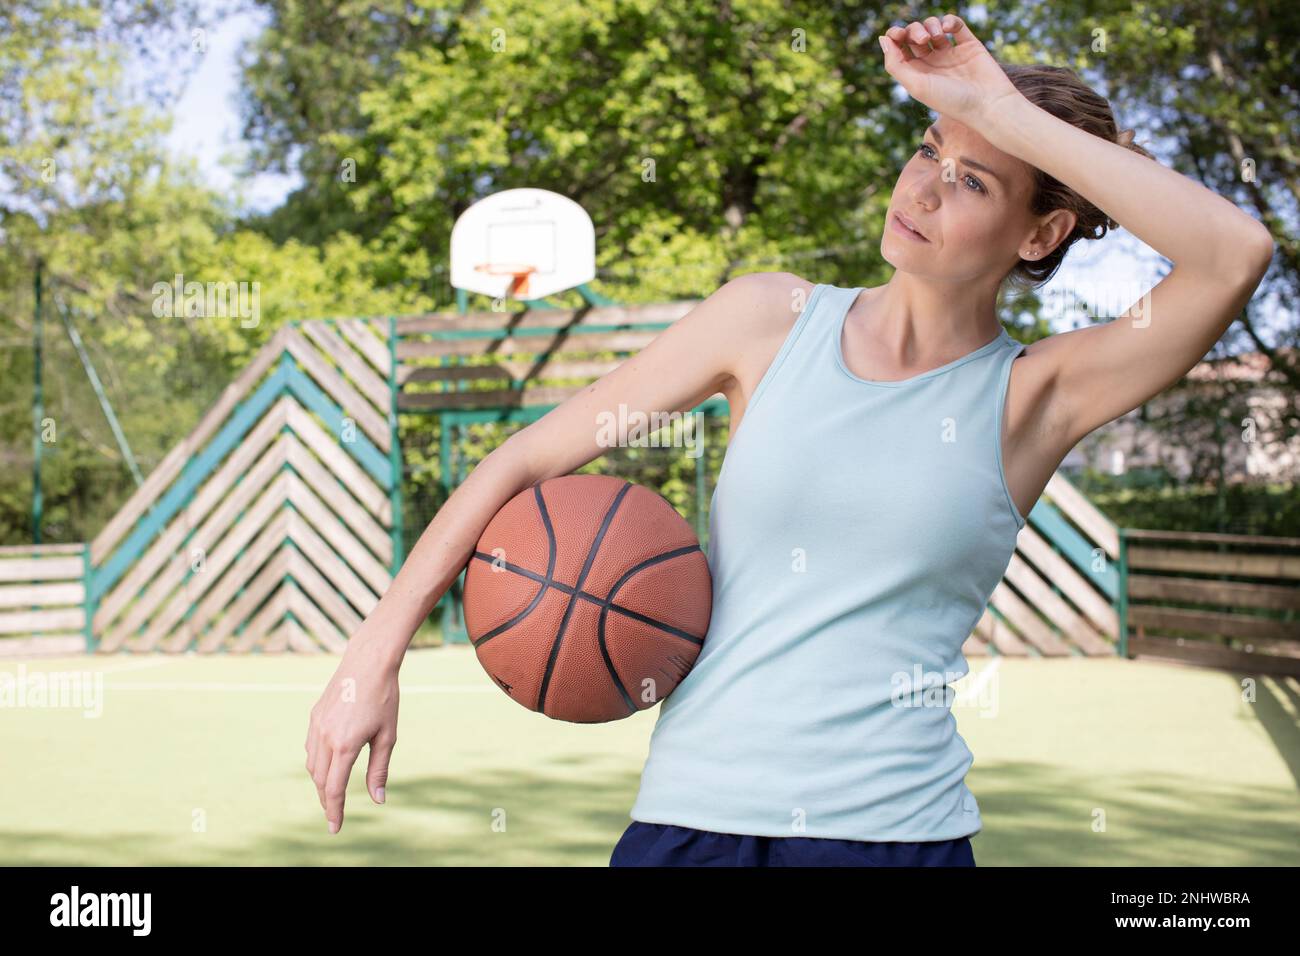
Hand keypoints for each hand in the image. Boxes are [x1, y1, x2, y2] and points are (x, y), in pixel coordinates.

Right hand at [305, 626, 400, 833]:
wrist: (368, 663)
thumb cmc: (384, 698)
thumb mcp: (387, 735)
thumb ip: (379, 769)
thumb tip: (378, 799)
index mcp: (345, 745)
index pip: (335, 788)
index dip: (334, 811)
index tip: (335, 828)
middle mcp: (325, 737)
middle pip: (321, 780)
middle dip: (327, 800)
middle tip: (334, 815)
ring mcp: (316, 726)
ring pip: (313, 765)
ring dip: (321, 782)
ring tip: (332, 793)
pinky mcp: (314, 716)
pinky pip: (311, 748)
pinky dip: (317, 763)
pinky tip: (327, 766)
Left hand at [878, 14, 1021, 127]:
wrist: (987, 104)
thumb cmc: (950, 100)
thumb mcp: (916, 85)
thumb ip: (895, 64)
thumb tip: (883, 38)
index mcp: (916, 74)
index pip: (899, 49)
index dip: (895, 37)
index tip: (897, 34)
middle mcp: (932, 63)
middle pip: (914, 35)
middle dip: (914, 31)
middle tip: (923, 40)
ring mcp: (950, 53)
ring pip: (933, 27)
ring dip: (931, 25)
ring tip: (937, 36)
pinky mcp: (968, 45)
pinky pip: (955, 24)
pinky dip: (949, 20)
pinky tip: (948, 28)